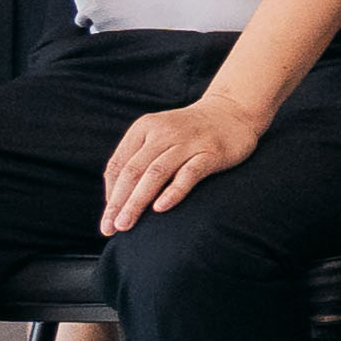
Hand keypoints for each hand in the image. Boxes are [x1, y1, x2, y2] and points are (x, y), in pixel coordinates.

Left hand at [99, 87, 269, 233]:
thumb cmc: (189, 131)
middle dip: (119, 203)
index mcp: (145, 127)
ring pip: (155, 174)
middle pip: (133, 171)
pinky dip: (173, 191)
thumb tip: (116, 198)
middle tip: (109, 228)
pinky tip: (160, 208)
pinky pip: (189, 174)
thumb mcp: (158, 135)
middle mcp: (163, 132)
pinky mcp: (211, 152)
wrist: (232, 111)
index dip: (110, 193)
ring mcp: (188, 142)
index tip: (107, 218)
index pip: (119, 164)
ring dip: (137, 201)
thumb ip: (138, 158)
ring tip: (126, 225)